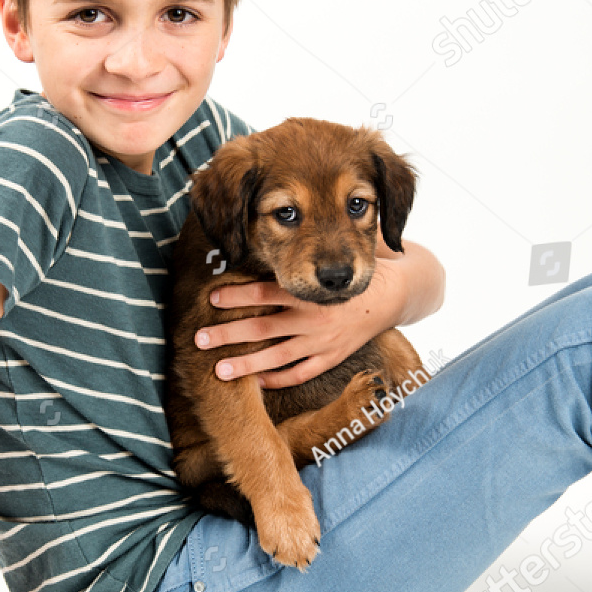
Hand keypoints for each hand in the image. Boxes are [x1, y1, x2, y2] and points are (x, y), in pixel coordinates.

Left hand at [194, 240, 443, 389]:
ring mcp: (321, 342)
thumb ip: (300, 241)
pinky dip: (279, 379)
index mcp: (309, 289)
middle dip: (228, 334)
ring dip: (246, 363)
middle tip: (199, 339)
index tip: (210, 299)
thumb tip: (266, 210)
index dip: (236, 296)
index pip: (265, 292)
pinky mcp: (330, 357)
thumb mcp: (328, 250)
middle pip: (262, 327)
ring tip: (218, 370)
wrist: (392, 294)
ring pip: (277, 356)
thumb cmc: (352, 266)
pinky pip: (301, 373)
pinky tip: (256, 381)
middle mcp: (312, 317)